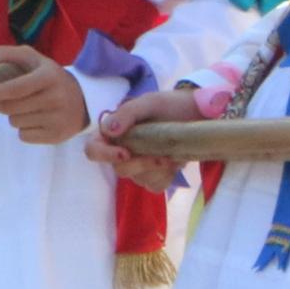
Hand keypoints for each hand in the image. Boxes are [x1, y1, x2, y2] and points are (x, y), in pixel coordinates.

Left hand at [0, 44, 88, 144]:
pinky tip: (34, 120)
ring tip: (24, 108)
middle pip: (10, 108)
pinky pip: (24, 136)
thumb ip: (6, 53)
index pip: (15, 88)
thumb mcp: (33, 59)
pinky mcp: (56, 136)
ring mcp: (57, 119)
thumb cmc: (49, 77)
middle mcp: (56, 98)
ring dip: (12, 116)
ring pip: (15, 123)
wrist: (83, 100)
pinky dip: (23, 129)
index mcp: (49, 76)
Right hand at [92, 83, 206, 182]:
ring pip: (139, 179)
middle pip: (119, 169)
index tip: (125, 153)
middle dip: (141, 163)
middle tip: (162, 154)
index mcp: (113, 133)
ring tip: (172, 154)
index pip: (93, 150)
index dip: (104, 155)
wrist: (196, 113)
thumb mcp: (150, 103)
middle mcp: (121, 152)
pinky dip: (166, 176)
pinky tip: (174, 161)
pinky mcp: (155, 176)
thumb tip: (108, 130)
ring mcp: (138, 166)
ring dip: (157, 168)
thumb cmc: (170, 105)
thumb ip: (127, 113)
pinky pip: (155, 185)